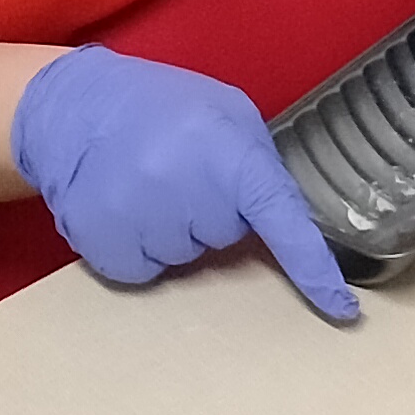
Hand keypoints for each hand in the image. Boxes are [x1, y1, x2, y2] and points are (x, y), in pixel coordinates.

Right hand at [10, 44, 356, 321]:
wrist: (71, 106)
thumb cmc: (159, 108)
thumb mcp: (225, 115)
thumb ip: (257, 165)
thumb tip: (285, 219)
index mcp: (228, 153)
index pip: (283, 221)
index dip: (313, 269)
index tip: (342, 309)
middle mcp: (188, 187)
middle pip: (225, 240)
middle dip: (211, 213)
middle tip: (179, 172)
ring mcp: (141, 217)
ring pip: (183, 258)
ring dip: (172, 229)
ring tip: (144, 183)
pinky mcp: (102, 240)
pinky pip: (142, 271)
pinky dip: (136, 248)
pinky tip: (123, 207)